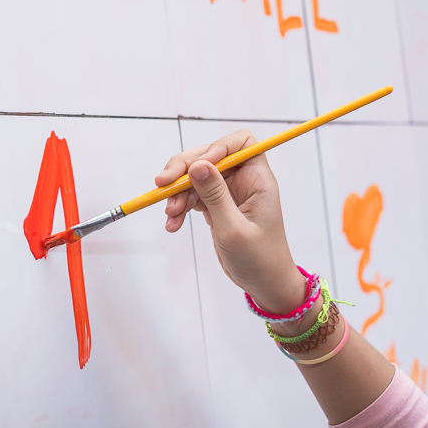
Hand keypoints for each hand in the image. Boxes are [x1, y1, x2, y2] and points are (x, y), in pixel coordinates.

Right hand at [157, 130, 305, 314]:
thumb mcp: (233, 228)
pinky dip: (180, 207)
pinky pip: (193, 196)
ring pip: (196, 177)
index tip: (196, 166)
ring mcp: (229, 193)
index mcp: (258, 179)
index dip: (217, 147)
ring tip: (169, 214)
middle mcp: (244, 180)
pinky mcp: (217, 206)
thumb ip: (215, 195)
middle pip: (210, 157)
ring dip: (178, 192)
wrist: (265, 284)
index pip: (240, 143)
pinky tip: (172, 223)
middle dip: (184, 169)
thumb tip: (197, 166)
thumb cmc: (260, 259)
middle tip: (162, 184)